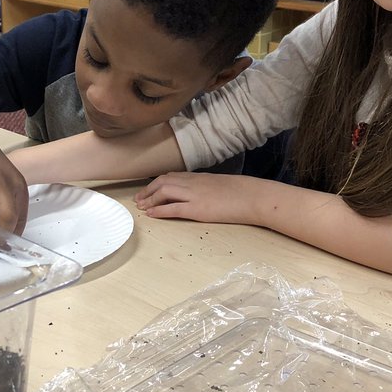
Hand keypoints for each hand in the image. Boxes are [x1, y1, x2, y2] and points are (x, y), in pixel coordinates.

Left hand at [135, 172, 263, 225]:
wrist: (253, 196)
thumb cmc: (242, 192)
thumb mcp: (220, 185)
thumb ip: (206, 187)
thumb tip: (200, 193)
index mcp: (198, 177)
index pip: (171, 176)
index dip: (156, 183)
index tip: (148, 190)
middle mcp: (193, 183)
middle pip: (163, 182)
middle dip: (148, 191)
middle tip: (139, 200)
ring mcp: (194, 195)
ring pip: (164, 192)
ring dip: (150, 200)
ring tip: (141, 207)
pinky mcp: (198, 209)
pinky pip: (173, 208)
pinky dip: (160, 211)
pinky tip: (151, 214)